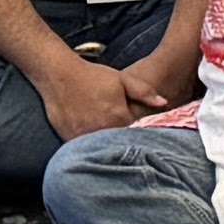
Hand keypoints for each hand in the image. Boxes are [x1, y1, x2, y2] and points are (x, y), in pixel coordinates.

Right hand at [33, 46, 152, 143]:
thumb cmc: (93, 76)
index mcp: (119, 117)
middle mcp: (102, 130)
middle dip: (121, 139)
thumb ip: (144, 92)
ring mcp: (83, 137)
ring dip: (104, 144)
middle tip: (118, 130)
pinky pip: (82, 148)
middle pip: (117, 142)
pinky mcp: (68, 140)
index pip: (135, 133)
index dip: (135, 130)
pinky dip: (87, 146)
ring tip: (103, 133)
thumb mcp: (122, 80)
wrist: (59, 75)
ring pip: (100, 147)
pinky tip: (88, 135)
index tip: (134, 127)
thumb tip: (164, 103)